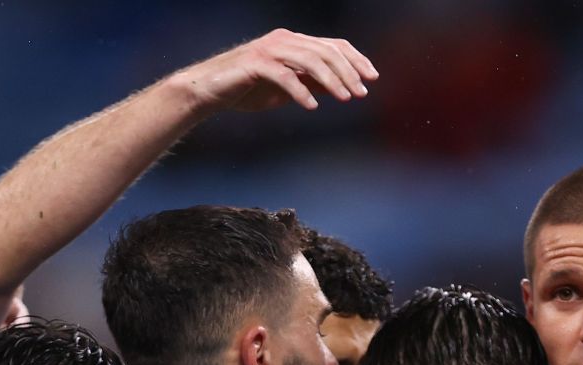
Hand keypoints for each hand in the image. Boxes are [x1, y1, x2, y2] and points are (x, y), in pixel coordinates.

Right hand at [177, 29, 376, 112]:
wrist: (209, 91)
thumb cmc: (247, 89)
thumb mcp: (286, 88)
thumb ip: (310, 83)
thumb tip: (339, 88)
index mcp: (294, 43)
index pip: (332, 45)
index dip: (355, 59)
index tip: (372, 78)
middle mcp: (284, 41)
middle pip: (325, 51)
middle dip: (348, 72)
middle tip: (361, 93)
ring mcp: (269, 50)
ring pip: (309, 60)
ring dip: (331, 80)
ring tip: (345, 99)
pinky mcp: (254, 64)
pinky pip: (284, 75)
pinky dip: (300, 91)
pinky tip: (311, 106)